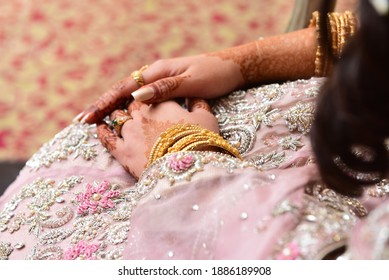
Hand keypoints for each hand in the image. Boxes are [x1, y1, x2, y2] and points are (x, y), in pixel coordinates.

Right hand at [77, 28, 316, 123]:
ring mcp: (159, 82)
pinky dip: (127, 107)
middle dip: (101, 106)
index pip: (124, 89)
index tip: (89, 117)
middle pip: (121, 92)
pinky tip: (121, 115)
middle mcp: (154, 76)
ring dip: (111, 107)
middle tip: (81, 120)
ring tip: (93, 120)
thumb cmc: (214, 75)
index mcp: (156, 72)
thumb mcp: (191, 81)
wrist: (232, 69)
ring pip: (129, 96)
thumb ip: (164, 89)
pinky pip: (141, 99)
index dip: (105, 103)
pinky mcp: (167, 89)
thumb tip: (137, 97)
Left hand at [96, 98, 217, 178]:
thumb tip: (195, 95)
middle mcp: (143, 113)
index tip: (154, 101)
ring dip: (117, 115)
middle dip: (132, 104)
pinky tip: (99, 126)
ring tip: (116, 116)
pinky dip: (102, 130)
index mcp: (163, 102)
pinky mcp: (122, 150)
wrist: (187, 168)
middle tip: (133, 109)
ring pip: (117, 116)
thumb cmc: (199, 141)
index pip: (153, 93)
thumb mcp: (207, 119)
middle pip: (132, 103)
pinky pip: (106, 137)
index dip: (153, 97)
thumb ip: (199, 103)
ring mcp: (130, 131)